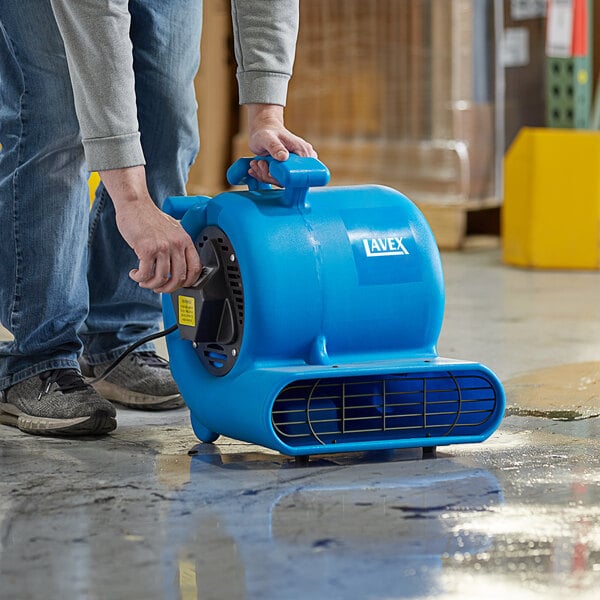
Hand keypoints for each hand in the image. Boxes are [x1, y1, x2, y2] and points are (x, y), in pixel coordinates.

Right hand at [98, 166, 201, 293]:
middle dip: (167, 288)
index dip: (188, 282)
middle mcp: (176, 244)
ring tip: (143, 281)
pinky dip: (139, 278)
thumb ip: (178, 245)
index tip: (178, 285)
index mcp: (185, 240)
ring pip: (161, 278)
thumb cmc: (150, 217)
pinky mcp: (146, 248)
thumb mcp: (173, 229)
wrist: (135, 204)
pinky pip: (145, 273)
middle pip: (178, 277)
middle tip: (159, 288)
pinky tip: (135, 274)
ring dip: (151, 284)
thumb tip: (180, 266)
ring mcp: (162, 246)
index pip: (195, 268)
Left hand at [246, 103, 315, 184]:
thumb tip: (284, 157)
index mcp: (303, 152)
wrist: (263, 130)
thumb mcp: (268, 138)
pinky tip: (257, 167)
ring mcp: (296, 167)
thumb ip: (275, 147)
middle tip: (259, 163)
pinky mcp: (288, 171)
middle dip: (270, 176)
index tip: (269, 170)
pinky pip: (277, 180)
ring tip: (256, 162)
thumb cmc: (266, 132)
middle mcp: (303, 161)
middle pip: (289, 180)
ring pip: (281, 182)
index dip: (283, 177)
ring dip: (265, 175)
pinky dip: (264, 176)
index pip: (299, 174)